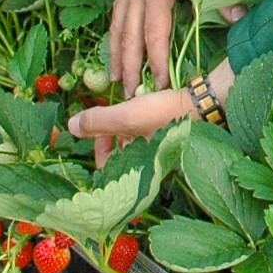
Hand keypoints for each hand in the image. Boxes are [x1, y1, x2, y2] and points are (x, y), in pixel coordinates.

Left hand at [69, 59, 233, 165]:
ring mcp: (154, 151)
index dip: (96, 146)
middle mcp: (144, 164)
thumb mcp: (125, 116)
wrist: (201, 105)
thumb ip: (96, 122)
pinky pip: (141, 134)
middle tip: (109, 114)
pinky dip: (135, 123)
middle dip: (109, 135)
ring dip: (121, 126)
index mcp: (135, 167)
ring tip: (124, 109)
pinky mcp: (163, 138)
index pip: (106, 168)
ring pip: (128, 142)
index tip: (96, 126)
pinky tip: (138, 108)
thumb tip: (70, 126)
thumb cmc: (163, 115)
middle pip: (116, 154)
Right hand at [110, 0, 243, 93]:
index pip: (155, 34)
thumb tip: (241, 19)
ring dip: (116, 54)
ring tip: (115, 79)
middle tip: (129, 95)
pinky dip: (113, 33)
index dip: (157, 61)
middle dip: (130, 67)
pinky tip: (115, 44)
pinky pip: (116, 13)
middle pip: (129, 36)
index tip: (160, 83)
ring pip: (118, 26)